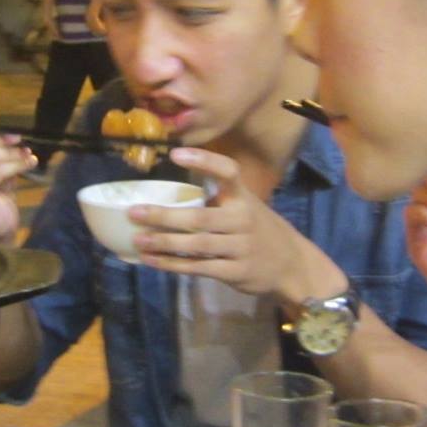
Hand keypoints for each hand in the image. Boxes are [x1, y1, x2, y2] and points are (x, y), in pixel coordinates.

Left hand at [128, 148, 316, 301]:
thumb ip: (218, 200)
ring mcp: (240, 248)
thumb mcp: (247, 206)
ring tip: (138, 240)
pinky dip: (172, 265)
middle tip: (134, 212)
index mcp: (243, 198)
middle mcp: (242, 220)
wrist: (291, 265)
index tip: (175, 154)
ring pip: (195, 246)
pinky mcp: (235, 272)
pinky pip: (198, 268)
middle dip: (164, 216)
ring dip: (163, 243)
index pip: (227, 172)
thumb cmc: (258, 230)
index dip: (203, 161)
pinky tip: (152, 261)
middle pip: (199, 218)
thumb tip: (170, 193)